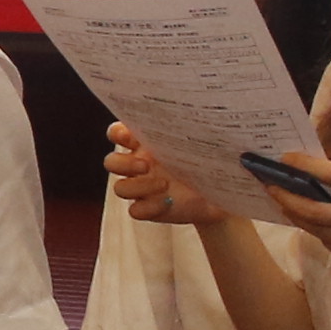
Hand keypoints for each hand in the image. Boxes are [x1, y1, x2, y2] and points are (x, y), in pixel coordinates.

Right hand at [100, 125, 228, 229]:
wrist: (219, 196)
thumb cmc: (209, 165)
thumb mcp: (202, 146)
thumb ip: (192, 133)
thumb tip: (200, 119)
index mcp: (146, 144)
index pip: (117, 134)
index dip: (117, 133)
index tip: (130, 136)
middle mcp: (140, 165)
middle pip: (112, 162)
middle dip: (124, 163)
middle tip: (146, 165)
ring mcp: (142, 189)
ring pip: (120, 188)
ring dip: (138, 186)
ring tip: (164, 185)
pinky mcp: (148, 209)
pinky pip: (135, 210)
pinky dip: (149, 207)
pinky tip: (168, 203)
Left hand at [241, 144, 330, 285]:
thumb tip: (312, 178)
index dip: (303, 166)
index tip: (284, 159)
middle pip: (313, 210)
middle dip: (286, 198)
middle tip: (271, 187)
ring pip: (317, 230)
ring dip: (297, 216)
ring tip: (284, 203)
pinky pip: (330, 246)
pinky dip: (318, 233)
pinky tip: (311, 223)